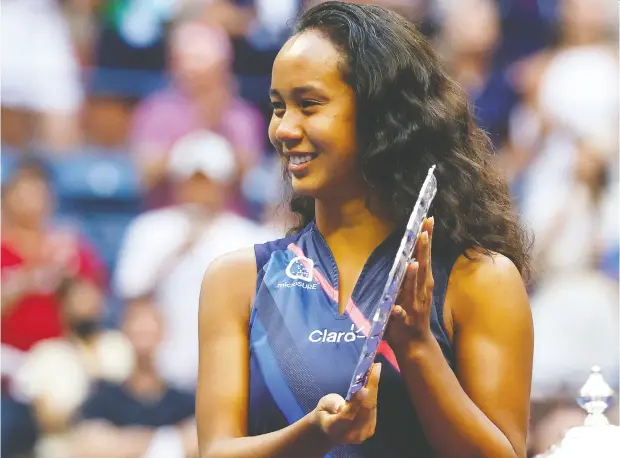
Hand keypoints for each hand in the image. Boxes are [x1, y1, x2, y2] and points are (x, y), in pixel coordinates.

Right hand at [312, 363, 380, 444]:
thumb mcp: (323, 404)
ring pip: (371, 408)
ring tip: (376, 370)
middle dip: (371, 387)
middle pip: (364, 410)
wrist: (329, 431)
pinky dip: (374, 394)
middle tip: (375, 367)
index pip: (347, 417)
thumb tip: (342, 405)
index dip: (356, 403)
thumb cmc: (324, 413)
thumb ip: (331, 403)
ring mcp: (362, 434)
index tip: (363, 388)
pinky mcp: (370, 430)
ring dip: (374, 388)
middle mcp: (351, 435)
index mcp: (334, 429)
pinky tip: (374, 382)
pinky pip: (373, 409)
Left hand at [385, 217, 435, 351]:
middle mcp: (421, 292)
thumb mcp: (412, 289)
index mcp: (422, 283)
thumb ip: (411, 273)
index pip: (424, 256)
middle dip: (424, 250)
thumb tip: (409, 252)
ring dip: (413, 278)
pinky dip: (398, 312)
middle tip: (424, 231)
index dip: (426, 238)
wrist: (415, 344)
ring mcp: (414, 308)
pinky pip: (399, 317)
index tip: (428, 220)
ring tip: (413, 263)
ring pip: (413, 290)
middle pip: (423, 267)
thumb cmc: (412, 313)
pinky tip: (395, 307)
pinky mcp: (404, 323)